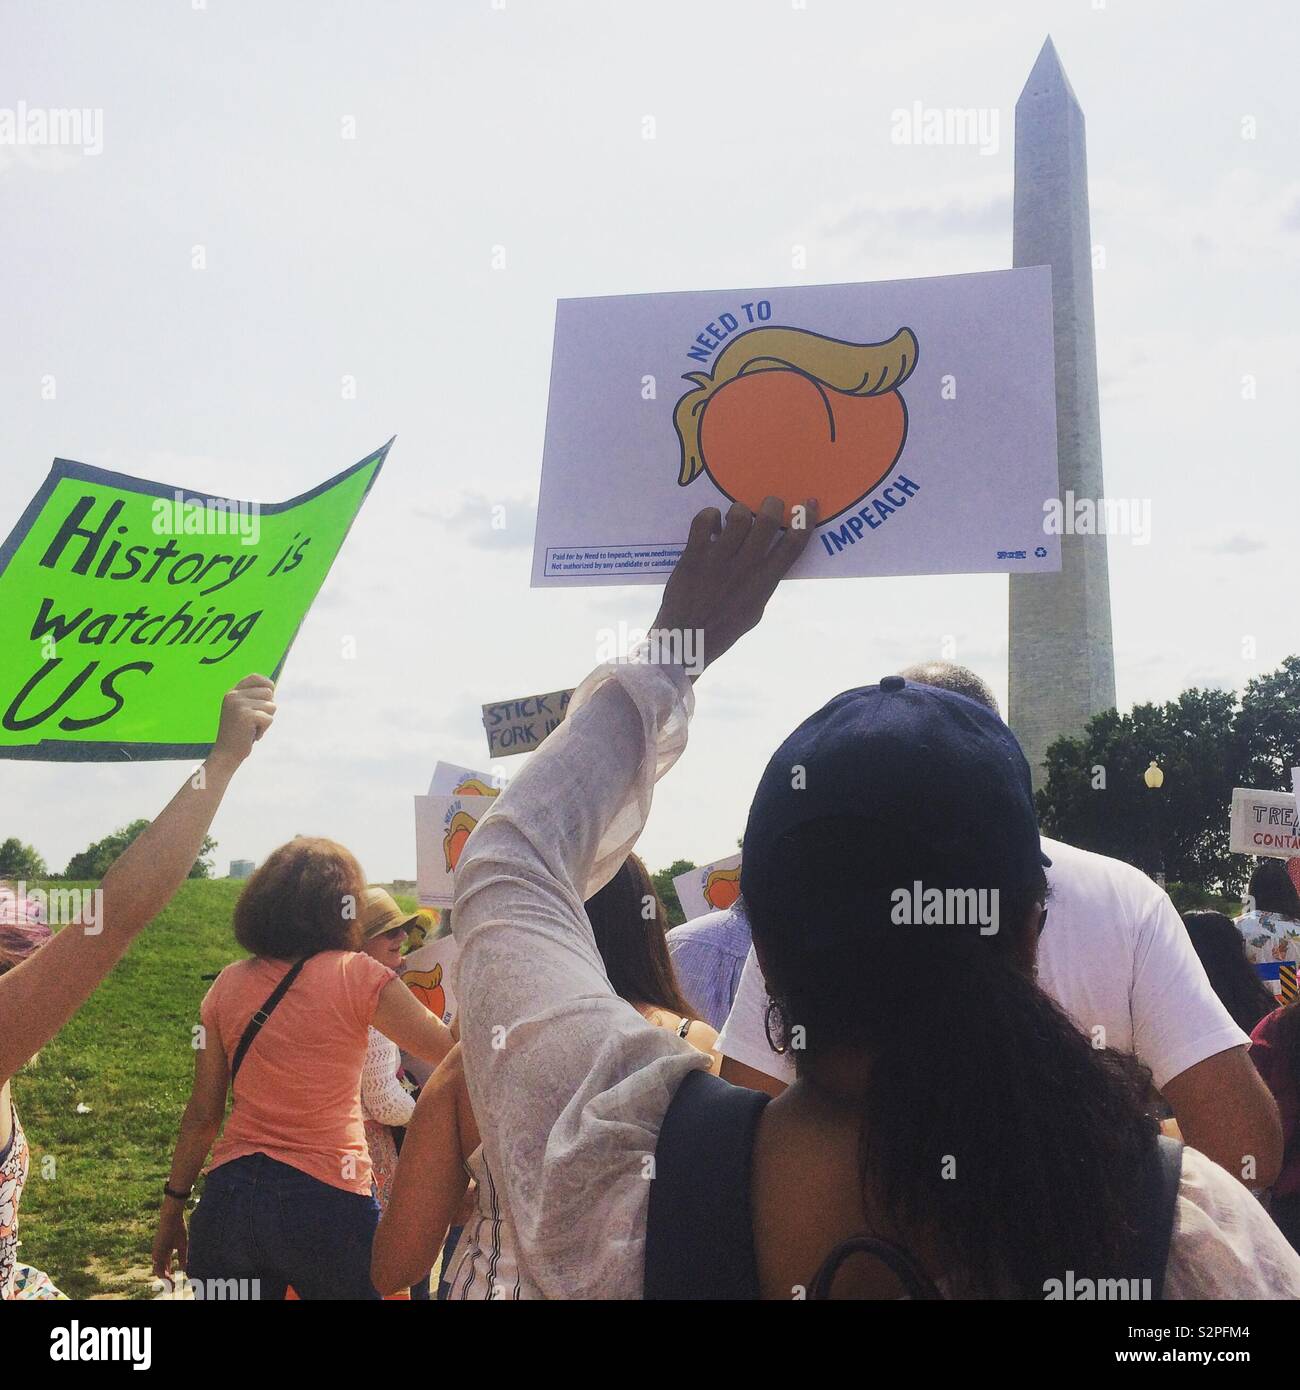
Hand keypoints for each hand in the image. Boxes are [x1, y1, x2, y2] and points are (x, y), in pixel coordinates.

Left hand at [152, 1200, 188, 1282]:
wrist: (171, 1218)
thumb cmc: (178, 1228)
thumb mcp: (182, 1245)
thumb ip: (182, 1257)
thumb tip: (185, 1268)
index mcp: (165, 1252)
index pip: (166, 1267)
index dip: (169, 1275)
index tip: (174, 1282)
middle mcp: (159, 1255)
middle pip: (161, 1271)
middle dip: (166, 1281)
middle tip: (172, 1288)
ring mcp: (157, 1254)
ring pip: (159, 1272)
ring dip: (165, 1280)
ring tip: (172, 1286)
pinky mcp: (157, 1253)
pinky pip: (159, 1268)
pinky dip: (164, 1276)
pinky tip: (170, 1279)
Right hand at [211, 674, 276, 765]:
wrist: (226, 754)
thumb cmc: (239, 734)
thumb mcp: (243, 712)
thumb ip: (253, 699)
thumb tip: (272, 686)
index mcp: (232, 693)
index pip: (255, 677)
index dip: (267, 683)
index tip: (270, 693)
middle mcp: (234, 696)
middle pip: (268, 692)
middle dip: (268, 708)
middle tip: (256, 721)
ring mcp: (239, 705)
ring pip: (271, 706)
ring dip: (266, 719)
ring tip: (253, 728)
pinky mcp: (246, 716)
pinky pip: (269, 718)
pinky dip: (265, 729)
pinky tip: (253, 735)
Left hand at [651, 497, 815, 676]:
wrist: (686, 638)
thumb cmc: (723, 627)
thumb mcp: (755, 609)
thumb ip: (764, 582)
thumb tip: (771, 556)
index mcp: (764, 582)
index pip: (792, 546)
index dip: (804, 521)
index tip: (808, 504)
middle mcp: (745, 568)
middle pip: (767, 521)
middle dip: (771, 505)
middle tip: (767, 505)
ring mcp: (718, 560)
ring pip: (737, 516)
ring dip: (739, 511)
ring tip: (735, 518)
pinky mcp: (693, 556)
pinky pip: (704, 521)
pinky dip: (709, 515)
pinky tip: (711, 524)